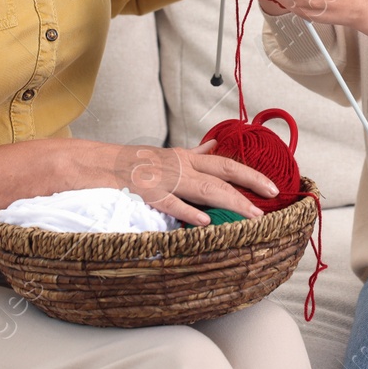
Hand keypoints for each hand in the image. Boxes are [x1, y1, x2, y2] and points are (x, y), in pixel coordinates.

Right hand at [71, 139, 278, 226]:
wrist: (95, 164)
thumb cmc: (130, 164)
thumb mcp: (166, 154)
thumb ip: (192, 154)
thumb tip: (213, 146)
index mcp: (184, 158)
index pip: (225, 163)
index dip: (250, 174)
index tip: (272, 186)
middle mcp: (179, 165)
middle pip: (222, 173)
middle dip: (250, 184)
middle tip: (272, 197)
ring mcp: (164, 178)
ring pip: (204, 188)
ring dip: (230, 201)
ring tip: (251, 215)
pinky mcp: (147, 192)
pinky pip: (170, 203)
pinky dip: (188, 212)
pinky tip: (204, 222)